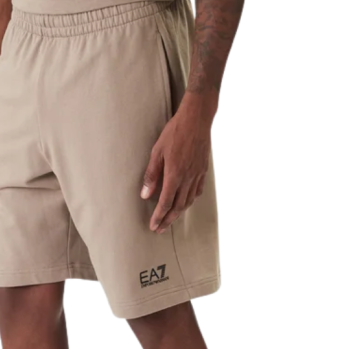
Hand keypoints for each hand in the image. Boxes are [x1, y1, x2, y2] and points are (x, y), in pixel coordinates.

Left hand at [141, 97, 213, 233]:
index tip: (153, 226)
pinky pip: (197, 191)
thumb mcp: (157, 152)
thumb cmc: (175, 132)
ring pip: (188, 201)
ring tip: (171, 219)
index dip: (159, 217)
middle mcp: (188, 178)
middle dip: (168, 220)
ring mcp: (197, 175)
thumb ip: (151, 175)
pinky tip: (185, 202)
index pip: (165, 203)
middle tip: (160, 229)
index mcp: (175, 175)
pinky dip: (190, 200)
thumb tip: (145, 195)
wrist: (197, 118)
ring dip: (179, 213)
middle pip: (178, 207)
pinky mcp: (203, 170)